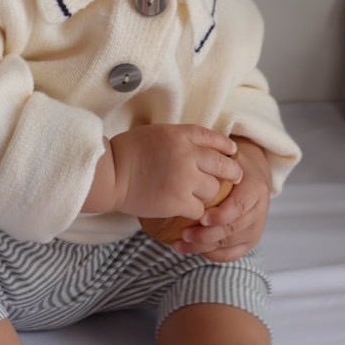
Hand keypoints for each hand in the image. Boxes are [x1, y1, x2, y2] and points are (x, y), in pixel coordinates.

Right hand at [101, 124, 241, 220]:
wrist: (110, 175)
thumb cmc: (128, 152)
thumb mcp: (157, 133)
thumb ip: (181, 139)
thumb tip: (204, 147)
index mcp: (180, 135)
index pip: (215, 139)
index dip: (226, 147)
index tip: (231, 153)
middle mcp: (187, 155)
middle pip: (223, 165)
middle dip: (232, 173)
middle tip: (234, 178)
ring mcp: (184, 179)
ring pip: (214, 190)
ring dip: (208, 194)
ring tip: (198, 196)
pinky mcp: (178, 201)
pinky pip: (200, 209)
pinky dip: (195, 211)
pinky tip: (187, 210)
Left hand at [172, 137, 271, 260]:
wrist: (251, 177)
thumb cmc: (231, 166)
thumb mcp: (225, 159)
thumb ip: (213, 164)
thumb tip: (188, 170)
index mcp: (255, 188)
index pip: (240, 206)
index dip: (221, 215)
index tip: (202, 217)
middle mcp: (260, 210)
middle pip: (233, 229)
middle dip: (207, 235)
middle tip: (184, 234)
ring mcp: (256, 228)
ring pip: (229, 244)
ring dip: (203, 247)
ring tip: (179, 244)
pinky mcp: (250, 241)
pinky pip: (232, 254)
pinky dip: (211, 255)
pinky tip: (192, 250)